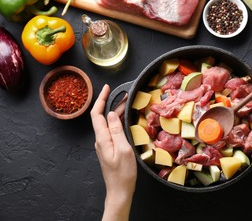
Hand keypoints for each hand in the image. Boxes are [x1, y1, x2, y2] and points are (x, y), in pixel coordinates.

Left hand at [91, 84, 136, 219]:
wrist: (119, 191)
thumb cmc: (123, 173)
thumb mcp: (123, 150)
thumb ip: (117, 131)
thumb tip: (112, 114)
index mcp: (102, 139)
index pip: (97, 114)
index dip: (100, 99)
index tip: (107, 88)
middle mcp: (101, 140)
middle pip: (102, 117)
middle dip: (111, 103)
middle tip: (124, 94)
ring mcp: (104, 144)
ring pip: (108, 123)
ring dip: (116, 111)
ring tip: (127, 103)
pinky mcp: (109, 148)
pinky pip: (112, 130)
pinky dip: (118, 121)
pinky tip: (126, 119)